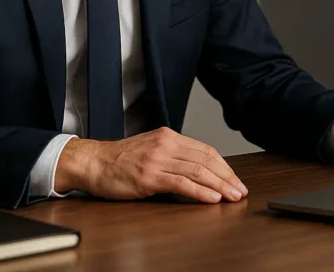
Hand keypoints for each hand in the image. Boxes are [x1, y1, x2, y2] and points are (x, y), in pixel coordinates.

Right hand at [54, 127, 247, 203]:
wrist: (93, 162)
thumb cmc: (119, 160)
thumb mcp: (151, 150)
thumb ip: (173, 156)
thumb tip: (200, 171)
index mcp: (169, 137)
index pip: (206, 150)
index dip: (224, 166)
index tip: (235, 179)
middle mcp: (166, 145)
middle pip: (206, 160)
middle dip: (227, 177)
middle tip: (240, 191)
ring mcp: (158, 160)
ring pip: (198, 171)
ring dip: (219, 185)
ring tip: (232, 196)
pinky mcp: (149, 177)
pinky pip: (181, 183)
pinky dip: (200, 191)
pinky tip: (212, 198)